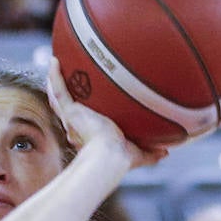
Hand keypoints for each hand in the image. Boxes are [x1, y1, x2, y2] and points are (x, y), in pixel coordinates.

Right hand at [46, 58, 166, 170]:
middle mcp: (75, 126)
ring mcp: (71, 118)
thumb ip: (151, 153)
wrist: (109, 157)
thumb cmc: (121, 160)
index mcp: (87, 134)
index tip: (79, 105)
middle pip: (64, 108)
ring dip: (54, 82)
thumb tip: (166, 153)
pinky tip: (54, 60)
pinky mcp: (70, 112)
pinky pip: (59, 90)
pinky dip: (55, 75)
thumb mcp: (138, 154)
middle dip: (62, 95)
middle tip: (62, 80)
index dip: (77, 113)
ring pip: (57, 97)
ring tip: (54, 65)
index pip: (80, 122)